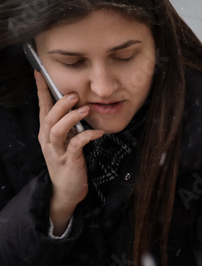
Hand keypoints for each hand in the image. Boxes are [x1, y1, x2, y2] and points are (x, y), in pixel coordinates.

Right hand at [34, 71, 103, 233]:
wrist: (66, 192)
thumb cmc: (68, 165)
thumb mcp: (66, 143)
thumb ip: (69, 127)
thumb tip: (77, 109)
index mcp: (46, 133)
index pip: (42, 108)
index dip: (41, 90)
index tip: (40, 73)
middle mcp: (48, 140)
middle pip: (49, 117)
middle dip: (60, 104)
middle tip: (74, 94)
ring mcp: (57, 151)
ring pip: (57, 130)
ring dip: (71, 118)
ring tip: (86, 109)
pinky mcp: (68, 161)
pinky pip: (76, 145)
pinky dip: (87, 136)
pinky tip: (98, 132)